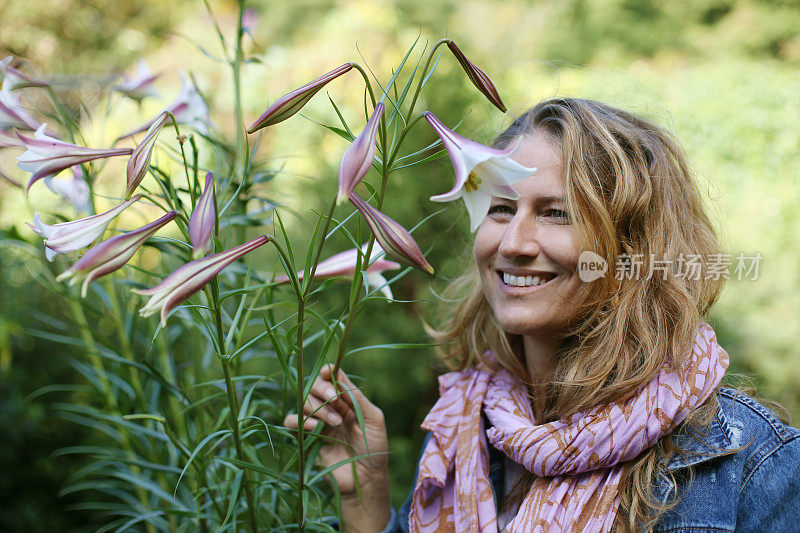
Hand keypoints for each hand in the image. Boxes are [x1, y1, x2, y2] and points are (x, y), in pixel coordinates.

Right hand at [284, 365, 390, 530]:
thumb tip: (338, 375)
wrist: (366, 479)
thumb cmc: (375, 448)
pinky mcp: (307, 437)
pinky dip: (300, 420)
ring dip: (318, 407)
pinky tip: (315, 427)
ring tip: (335, 422)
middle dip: (323, 389)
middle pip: (315, 386)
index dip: (327, 372)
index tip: (327, 372)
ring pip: (304, 401)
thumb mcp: (373, 419)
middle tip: (334, 399)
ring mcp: (318, 422)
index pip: (332, 378)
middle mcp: (331, 408)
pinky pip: (292, 422)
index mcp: (347, 400)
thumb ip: (357, 398)